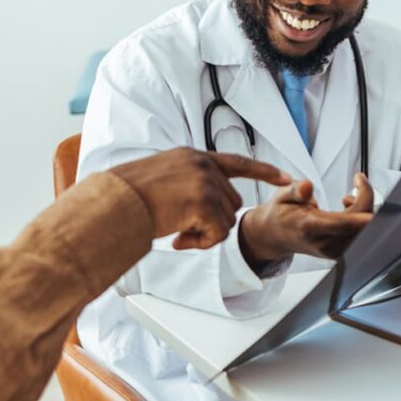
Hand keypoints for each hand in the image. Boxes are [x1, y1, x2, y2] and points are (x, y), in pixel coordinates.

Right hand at [111, 148, 291, 248]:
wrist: (113, 203)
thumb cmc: (127, 197)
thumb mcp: (161, 177)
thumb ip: (187, 183)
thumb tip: (204, 207)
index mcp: (193, 156)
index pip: (238, 162)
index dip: (265, 172)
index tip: (288, 178)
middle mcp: (203, 164)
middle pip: (232, 201)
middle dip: (214, 221)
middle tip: (182, 230)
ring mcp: (205, 182)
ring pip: (227, 220)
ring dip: (205, 234)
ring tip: (175, 232)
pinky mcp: (204, 202)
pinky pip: (219, 234)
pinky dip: (201, 243)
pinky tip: (178, 239)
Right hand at [239, 173, 374, 270]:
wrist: (274, 236)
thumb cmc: (280, 214)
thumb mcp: (281, 196)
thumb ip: (295, 191)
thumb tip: (306, 187)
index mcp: (309, 227)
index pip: (344, 222)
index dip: (362, 204)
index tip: (364, 184)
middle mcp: (324, 243)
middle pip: (361, 225)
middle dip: (365, 200)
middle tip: (358, 181)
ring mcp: (333, 251)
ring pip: (364, 229)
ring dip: (363, 209)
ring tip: (346, 198)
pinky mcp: (340, 252)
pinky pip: (361, 234)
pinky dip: (360, 218)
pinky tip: (347, 208)